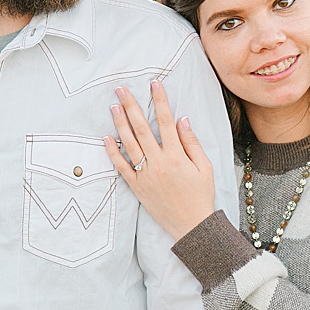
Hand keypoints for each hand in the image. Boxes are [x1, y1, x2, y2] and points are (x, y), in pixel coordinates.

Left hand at [105, 80, 217, 241]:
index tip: (153, 84)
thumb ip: (191, 142)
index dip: (159, 100)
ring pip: (129, 144)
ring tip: (113, 106)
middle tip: (121, 89)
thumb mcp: (204, 167)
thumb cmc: (201, 195)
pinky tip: (105, 138)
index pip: (165, 121)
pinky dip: (112, 152)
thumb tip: (181, 119)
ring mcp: (145, 174)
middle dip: (131, 106)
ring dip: (120, 124)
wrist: (191, 225)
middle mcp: (158, 163)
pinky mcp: (136, 186)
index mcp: (176, 156)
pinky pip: (121, 167)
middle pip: (142, 128)